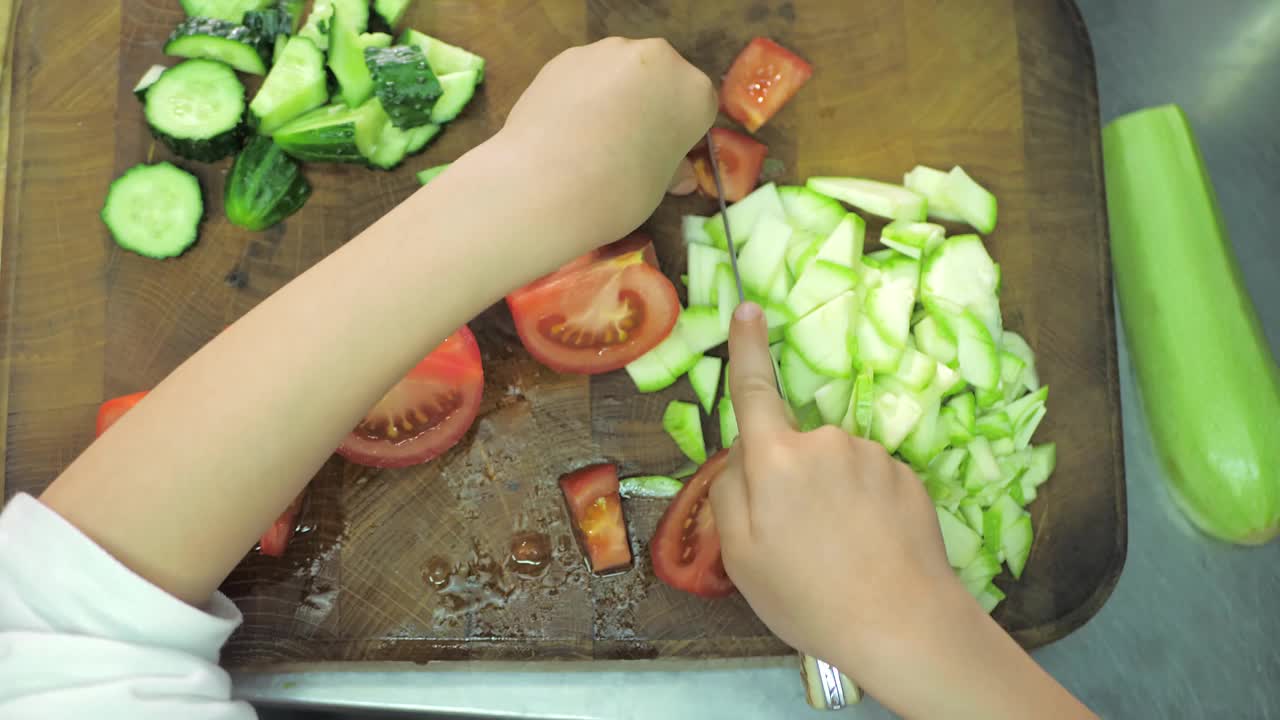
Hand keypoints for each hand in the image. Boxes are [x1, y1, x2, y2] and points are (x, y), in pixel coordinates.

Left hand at [499, 37, 716, 246]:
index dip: (680, 135)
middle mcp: (657, 58)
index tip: (661, 157)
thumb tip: (680, 175)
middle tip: (626, 149)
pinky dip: (580, 96)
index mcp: (694, 91)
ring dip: (613, 98)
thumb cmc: (620, 192)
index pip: (697, 108)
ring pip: (620, 74)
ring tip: (589, 140)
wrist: (546, 185)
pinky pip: (584, 76)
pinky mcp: (567, 56)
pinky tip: (565, 130)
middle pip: (660, 81)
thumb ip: (671, 168)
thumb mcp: (659, 187)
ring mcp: (608, 51)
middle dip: (648, 108)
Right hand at [709, 303, 1095, 719]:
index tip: (747, 308)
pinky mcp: (909, 476)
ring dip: (831, 498)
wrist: (902, 624)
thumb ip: (729, 494)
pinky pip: (872, 483)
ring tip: (839, 555)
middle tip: (796, 541)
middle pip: (794, 448)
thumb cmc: (807, 595)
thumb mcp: (740, 555)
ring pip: (836, 468)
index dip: (746, 348)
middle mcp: (826, 442)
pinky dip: (866, 509)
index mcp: (776, 459)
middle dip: (790, 480)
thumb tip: (742, 458)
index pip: (754, 390)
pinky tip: (871, 550)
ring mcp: (873, 456)